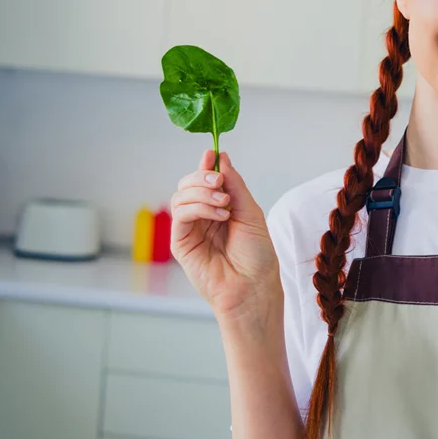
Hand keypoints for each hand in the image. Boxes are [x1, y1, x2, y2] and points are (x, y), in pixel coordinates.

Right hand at [170, 149, 280, 320]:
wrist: (254, 286)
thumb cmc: (257, 255)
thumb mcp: (250, 212)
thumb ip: (235, 185)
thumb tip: (222, 157)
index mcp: (220, 208)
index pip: (206, 180)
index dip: (206, 165)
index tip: (212, 153)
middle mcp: (202, 217)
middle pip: (188, 184)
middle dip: (202, 176)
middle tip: (220, 181)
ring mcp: (190, 229)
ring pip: (181, 196)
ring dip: (202, 192)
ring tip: (224, 203)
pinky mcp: (181, 243)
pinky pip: (180, 215)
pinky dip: (198, 207)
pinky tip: (219, 214)